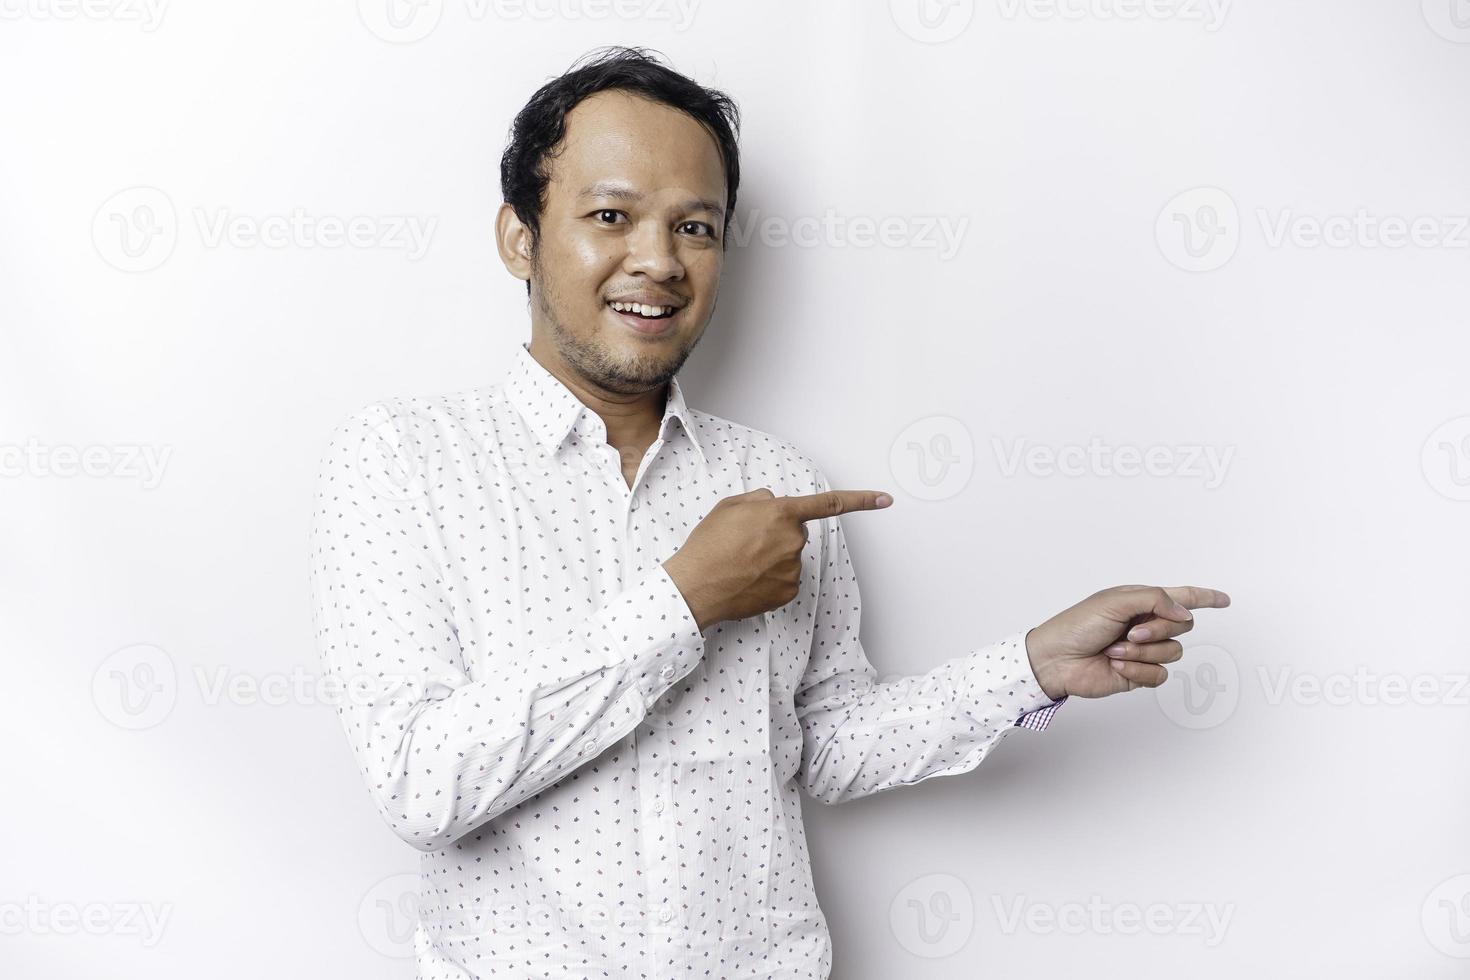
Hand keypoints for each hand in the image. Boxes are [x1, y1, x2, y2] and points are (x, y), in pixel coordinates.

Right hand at [663, 487, 892, 631]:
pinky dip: (771, 578)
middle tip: (745, 542)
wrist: (696, 586)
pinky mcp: (789, 591)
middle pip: (796, 532)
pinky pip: (786, 579)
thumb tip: (775, 506)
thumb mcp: (729, 506)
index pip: (829, 505)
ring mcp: (793, 568)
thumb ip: (760, 500)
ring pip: (789, 557)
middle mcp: (793, 540)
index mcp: (781, 514)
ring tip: (741, 562)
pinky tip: (748, 579)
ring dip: (772, 557)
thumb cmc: (708, 545)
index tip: (886, 499)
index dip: (860, 500)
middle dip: (777, 534)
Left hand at [1024, 585, 1231, 698]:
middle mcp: (1146, 624)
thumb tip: (1185, 612)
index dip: (1204, 598)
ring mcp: (1144, 650)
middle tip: (1130, 632)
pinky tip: (1116, 666)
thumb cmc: (1077, 625)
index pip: (1180, 597)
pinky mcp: (1139, 673)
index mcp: (1140, 602)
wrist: (1057, 660)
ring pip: (1172, 651)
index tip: (1224, 600)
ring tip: (1115, 650)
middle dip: (1159, 629)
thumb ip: (1156, 600)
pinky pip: (1159, 674)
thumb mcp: (1116, 601)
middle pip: (1182, 625)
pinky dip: (1137, 670)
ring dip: (1142, 652)